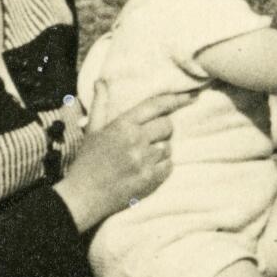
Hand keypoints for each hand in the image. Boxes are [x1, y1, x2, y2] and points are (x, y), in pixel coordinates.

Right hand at [56, 81, 187, 230]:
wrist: (84, 195)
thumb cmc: (87, 161)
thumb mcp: (91, 130)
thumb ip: (100, 104)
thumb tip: (101, 81)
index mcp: (122, 125)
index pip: (156, 106)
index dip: (177, 99)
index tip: (192, 97)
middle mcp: (135, 140)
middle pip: (167, 126)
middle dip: (162, 130)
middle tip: (147, 138)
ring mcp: (144, 161)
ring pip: (168, 147)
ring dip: (160, 150)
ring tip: (142, 157)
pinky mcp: (150, 179)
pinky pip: (169, 166)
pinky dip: (162, 166)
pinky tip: (146, 169)